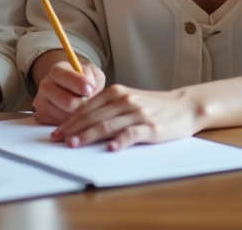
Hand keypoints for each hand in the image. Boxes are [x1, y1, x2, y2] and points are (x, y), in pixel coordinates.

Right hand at [32, 60, 105, 125]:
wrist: (68, 89)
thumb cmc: (83, 81)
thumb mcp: (92, 74)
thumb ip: (94, 78)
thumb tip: (89, 89)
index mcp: (57, 70)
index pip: (67, 77)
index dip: (80, 84)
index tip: (89, 90)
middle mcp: (45, 84)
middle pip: (67, 102)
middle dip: (82, 106)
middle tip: (90, 105)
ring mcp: (41, 101)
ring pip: (64, 116)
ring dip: (77, 117)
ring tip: (82, 111)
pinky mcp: (41, 116)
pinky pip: (59, 126)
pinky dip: (70, 124)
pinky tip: (74, 117)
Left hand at [53, 85, 200, 150]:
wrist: (184, 106)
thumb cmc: (153, 106)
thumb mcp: (128, 99)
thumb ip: (108, 107)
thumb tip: (82, 122)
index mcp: (116, 93)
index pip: (87, 107)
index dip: (70, 120)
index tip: (57, 132)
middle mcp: (125, 100)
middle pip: (93, 116)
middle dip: (73, 129)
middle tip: (59, 140)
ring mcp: (137, 113)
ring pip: (107, 125)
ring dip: (89, 135)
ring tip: (75, 144)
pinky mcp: (150, 127)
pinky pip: (131, 134)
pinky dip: (120, 141)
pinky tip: (110, 148)